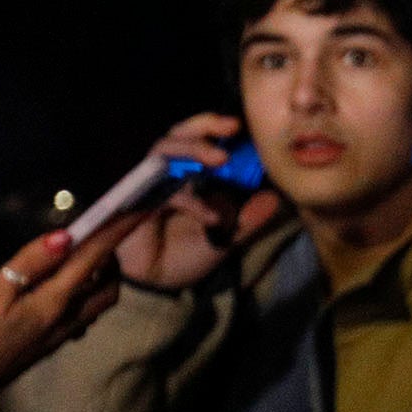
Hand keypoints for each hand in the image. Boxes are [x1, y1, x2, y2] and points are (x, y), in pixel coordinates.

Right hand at [0, 218, 143, 410]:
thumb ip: (32, 262)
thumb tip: (68, 236)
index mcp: (56, 302)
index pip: (95, 259)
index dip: (116, 232)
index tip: (138, 209)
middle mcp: (67, 320)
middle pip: (108, 288)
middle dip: (113, 260)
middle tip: (102, 236)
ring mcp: (58, 336)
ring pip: (95, 305)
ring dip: (100, 279)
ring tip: (84, 258)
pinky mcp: (45, 345)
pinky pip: (79, 317)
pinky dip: (82, 297)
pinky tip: (61, 291)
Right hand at [118, 114, 287, 289]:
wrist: (155, 286)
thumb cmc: (184, 256)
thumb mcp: (225, 239)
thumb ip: (248, 220)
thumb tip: (274, 198)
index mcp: (190, 176)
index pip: (202, 140)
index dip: (221, 129)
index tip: (247, 128)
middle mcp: (169, 174)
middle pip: (180, 133)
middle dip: (205, 125)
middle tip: (233, 126)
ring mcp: (151, 185)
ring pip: (165, 150)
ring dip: (193, 149)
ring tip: (220, 158)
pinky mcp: (137, 202)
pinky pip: (163, 192)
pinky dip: (189, 200)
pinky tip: (210, 217)